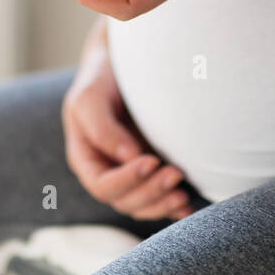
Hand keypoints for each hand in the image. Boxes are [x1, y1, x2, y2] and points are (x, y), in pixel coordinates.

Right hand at [62, 22, 192, 220]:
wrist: (123, 65)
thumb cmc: (101, 80)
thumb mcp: (89, 97)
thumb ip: (102, 127)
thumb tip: (128, 157)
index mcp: (86, 160)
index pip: (102, 186)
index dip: (126, 180)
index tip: (150, 161)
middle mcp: (108, 172)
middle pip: (125, 201)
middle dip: (151, 192)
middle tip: (175, 173)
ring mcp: (131, 176)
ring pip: (143, 206)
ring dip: (163, 203)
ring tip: (183, 191)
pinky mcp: (152, 173)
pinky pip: (160, 202)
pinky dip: (174, 209)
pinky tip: (188, 208)